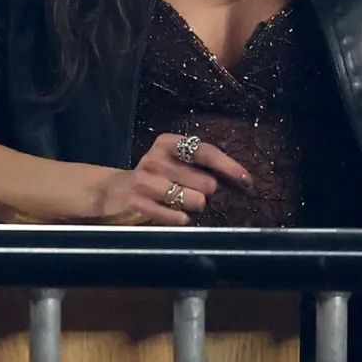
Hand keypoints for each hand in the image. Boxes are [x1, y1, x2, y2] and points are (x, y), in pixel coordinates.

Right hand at [94, 133, 253, 225]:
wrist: (115, 191)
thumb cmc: (156, 176)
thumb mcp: (174, 162)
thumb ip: (201, 166)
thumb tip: (240, 179)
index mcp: (169, 143)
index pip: (207, 153)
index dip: (229, 167)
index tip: (247, 180)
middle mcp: (156, 158)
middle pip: (205, 182)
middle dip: (207, 192)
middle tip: (196, 193)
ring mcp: (145, 180)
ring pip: (194, 201)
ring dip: (195, 206)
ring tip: (184, 203)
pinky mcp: (137, 203)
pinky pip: (175, 217)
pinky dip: (181, 219)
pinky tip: (177, 216)